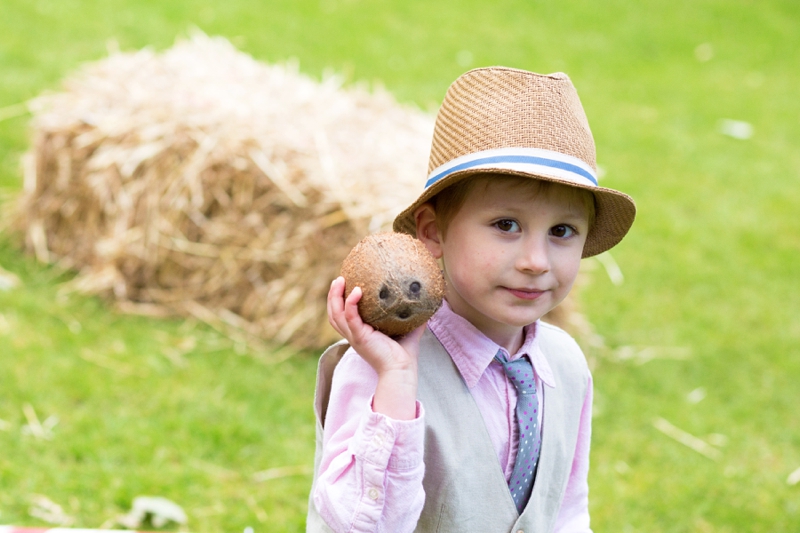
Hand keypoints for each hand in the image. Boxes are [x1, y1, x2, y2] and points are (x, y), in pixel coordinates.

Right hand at [327, 276, 423, 418]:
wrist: (402, 370)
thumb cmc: (404, 354)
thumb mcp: (408, 329)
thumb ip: (413, 315)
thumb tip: (426, 299)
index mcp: (360, 333)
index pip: (342, 316)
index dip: (339, 301)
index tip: (344, 284)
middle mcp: (353, 335)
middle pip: (333, 313)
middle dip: (332, 295)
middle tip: (338, 279)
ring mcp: (354, 336)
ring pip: (336, 314)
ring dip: (335, 296)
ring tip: (340, 280)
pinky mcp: (359, 337)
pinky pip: (350, 317)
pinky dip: (350, 304)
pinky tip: (357, 291)